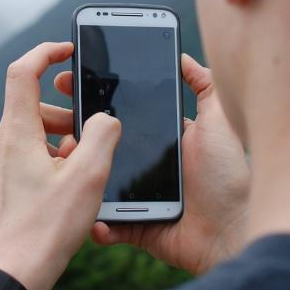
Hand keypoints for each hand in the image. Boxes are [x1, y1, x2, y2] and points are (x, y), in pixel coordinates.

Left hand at [0, 42, 121, 289]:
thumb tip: (105, 118)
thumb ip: (102, 136)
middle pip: (32, 107)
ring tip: (80, 168)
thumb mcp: (88, 178)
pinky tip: (63, 186)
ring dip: (57, 140)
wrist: (15, 272)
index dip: (45, 53)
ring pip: (28, 135)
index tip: (66, 51)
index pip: (22, 72)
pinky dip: (46, 159)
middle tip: (88, 135)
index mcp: (16, 134)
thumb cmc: (48, 228)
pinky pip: (22, 157)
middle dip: (65, 114)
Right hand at [78, 54, 250, 274]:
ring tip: (67, 164)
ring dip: (80, 176)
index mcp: (162, 141)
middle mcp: (148, 167)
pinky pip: (108, 224)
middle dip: (78, 137)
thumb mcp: (220, 120)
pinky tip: (89, 212)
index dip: (96, 104)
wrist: (233, 231)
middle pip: (105, 149)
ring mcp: (139, 198)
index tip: (70, 86)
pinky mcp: (135, 227)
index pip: (123, 118)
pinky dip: (96, 222)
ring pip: (99, 184)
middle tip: (57, 124)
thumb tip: (184, 57)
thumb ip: (205, 86)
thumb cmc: (229, 176)